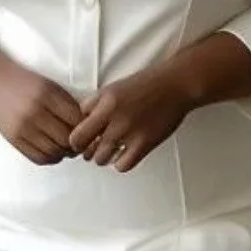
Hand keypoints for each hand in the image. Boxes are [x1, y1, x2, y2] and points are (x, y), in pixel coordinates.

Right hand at [0, 58, 82, 165]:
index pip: (76, 120)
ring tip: (67, 148)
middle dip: (78, 144)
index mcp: (47, 95)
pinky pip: (39, 157)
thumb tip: (88, 126)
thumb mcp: (50, 86)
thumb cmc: (26, 84)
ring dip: (65, 153)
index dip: (87, 128)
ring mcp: (23, 127)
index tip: (89, 130)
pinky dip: (51, 158)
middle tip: (81, 143)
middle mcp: (35, 112)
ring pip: (54, 152)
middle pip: (67, 139)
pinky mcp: (14, 139)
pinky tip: (54, 151)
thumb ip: (67, 104)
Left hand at [68, 66, 191, 172]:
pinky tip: (124, 154)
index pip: (76, 134)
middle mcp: (115, 119)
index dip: (76, 140)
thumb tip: (80, 122)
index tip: (82, 140)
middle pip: (86, 149)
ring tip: (110, 150)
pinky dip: (120, 163)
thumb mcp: (113, 88)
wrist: (175, 85)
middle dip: (88, 150)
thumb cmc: (145, 84)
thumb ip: (94, 104)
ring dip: (103, 157)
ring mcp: (130, 133)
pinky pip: (123, 165)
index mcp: (105, 103)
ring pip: (102, 159)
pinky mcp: (145, 143)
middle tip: (95, 146)